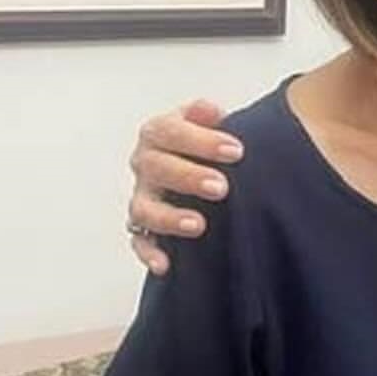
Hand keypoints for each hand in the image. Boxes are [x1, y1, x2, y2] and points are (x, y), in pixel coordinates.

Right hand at [127, 99, 238, 274]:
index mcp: (160, 132)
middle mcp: (146, 163)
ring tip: (199, 225)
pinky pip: (140, 242)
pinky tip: (166, 264)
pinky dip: (150, 253)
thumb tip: (214, 111)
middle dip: (188, 177)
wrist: (207, 168)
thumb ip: (211, 115)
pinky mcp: (145, 228)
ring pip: (143, 208)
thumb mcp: (213, 123)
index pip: (170, 131)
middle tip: (222, 187)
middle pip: (155, 167)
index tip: (236, 151)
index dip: (201, 140)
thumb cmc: (211, 146)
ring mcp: (144, 197)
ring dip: (169, 217)